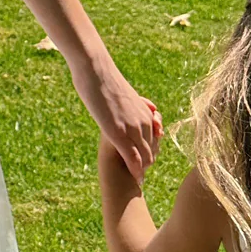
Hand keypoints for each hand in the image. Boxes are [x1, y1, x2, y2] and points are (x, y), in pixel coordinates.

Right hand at [71, 56, 161, 179]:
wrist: (96, 69)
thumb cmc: (105, 79)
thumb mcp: (125, 94)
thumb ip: (136, 105)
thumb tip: (143, 108)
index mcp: (145, 113)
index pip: (154, 141)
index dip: (149, 154)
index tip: (143, 166)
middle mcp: (144, 122)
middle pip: (152, 151)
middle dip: (147, 166)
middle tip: (140, 178)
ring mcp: (132, 127)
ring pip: (145, 156)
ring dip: (142, 170)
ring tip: (137, 182)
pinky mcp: (118, 132)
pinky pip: (132, 157)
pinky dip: (135, 170)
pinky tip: (135, 179)